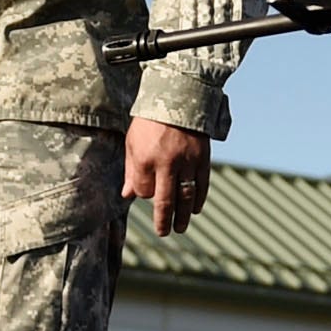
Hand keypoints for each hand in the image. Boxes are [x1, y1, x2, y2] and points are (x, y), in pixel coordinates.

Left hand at [125, 118, 212, 237]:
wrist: (179, 97)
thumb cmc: (150, 121)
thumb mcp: (133, 141)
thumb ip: (132, 170)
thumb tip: (128, 195)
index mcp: (145, 158)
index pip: (145, 190)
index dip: (145, 194)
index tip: (146, 192)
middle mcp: (166, 162)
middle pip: (165, 200)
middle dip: (163, 220)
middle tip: (163, 233)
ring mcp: (187, 161)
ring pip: (185, 196)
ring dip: (183, 216)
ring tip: (180, 228)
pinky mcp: (203, 158)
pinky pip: (201, 185)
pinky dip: (198, 199)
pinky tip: (194, 209)